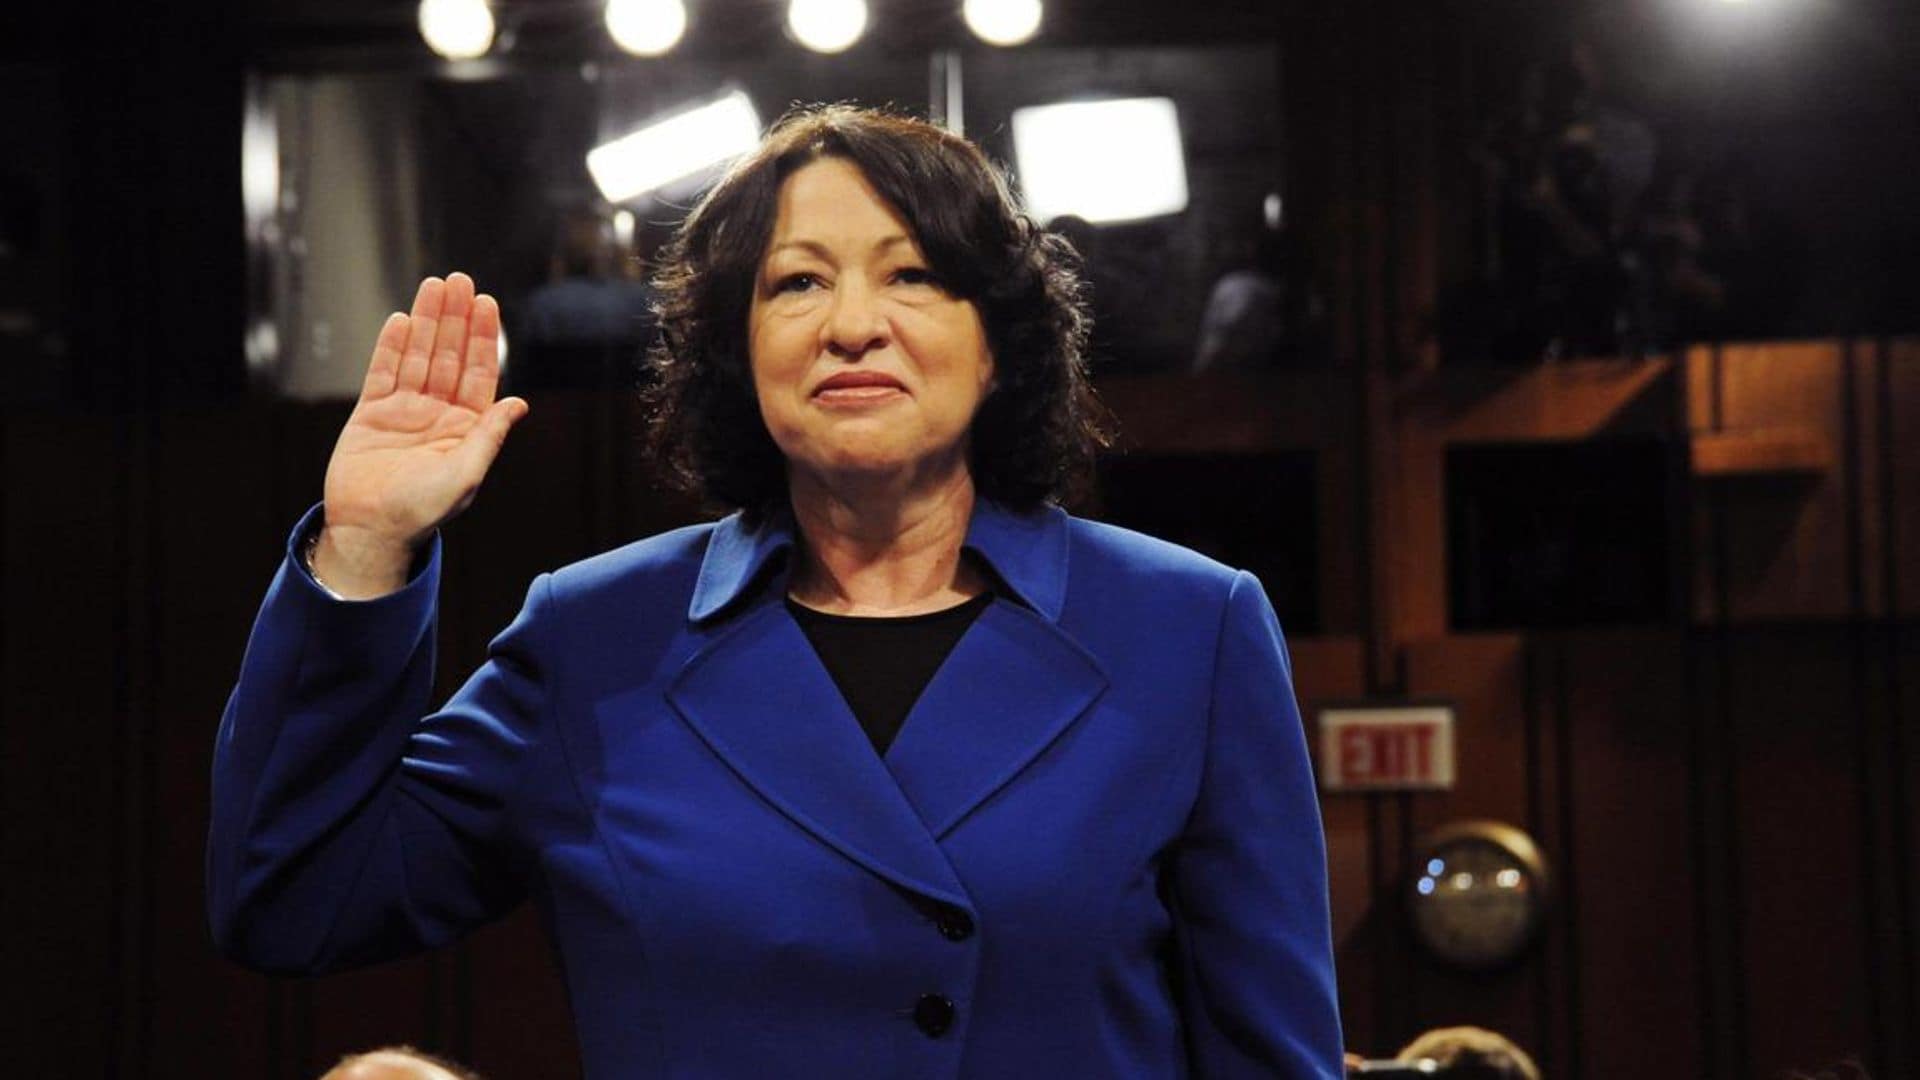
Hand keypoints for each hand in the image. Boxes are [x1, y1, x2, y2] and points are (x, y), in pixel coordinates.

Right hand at [314, 273, 528, 596]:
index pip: (479, 373)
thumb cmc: (422, 511)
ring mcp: (405, 411)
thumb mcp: (464, 475)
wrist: (370, 529)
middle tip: (460, 280)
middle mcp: (438, 413)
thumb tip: (519, 403)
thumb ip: (489, 437)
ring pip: (418, 356)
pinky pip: (383, 372)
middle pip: (450, 355)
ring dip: (427, 321)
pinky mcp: (372, 414)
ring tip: (433, 285)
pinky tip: (402, 319)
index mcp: (466, 427)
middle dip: (455, 318)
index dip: (483, 337)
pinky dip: (392, 346)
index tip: (486, 303)